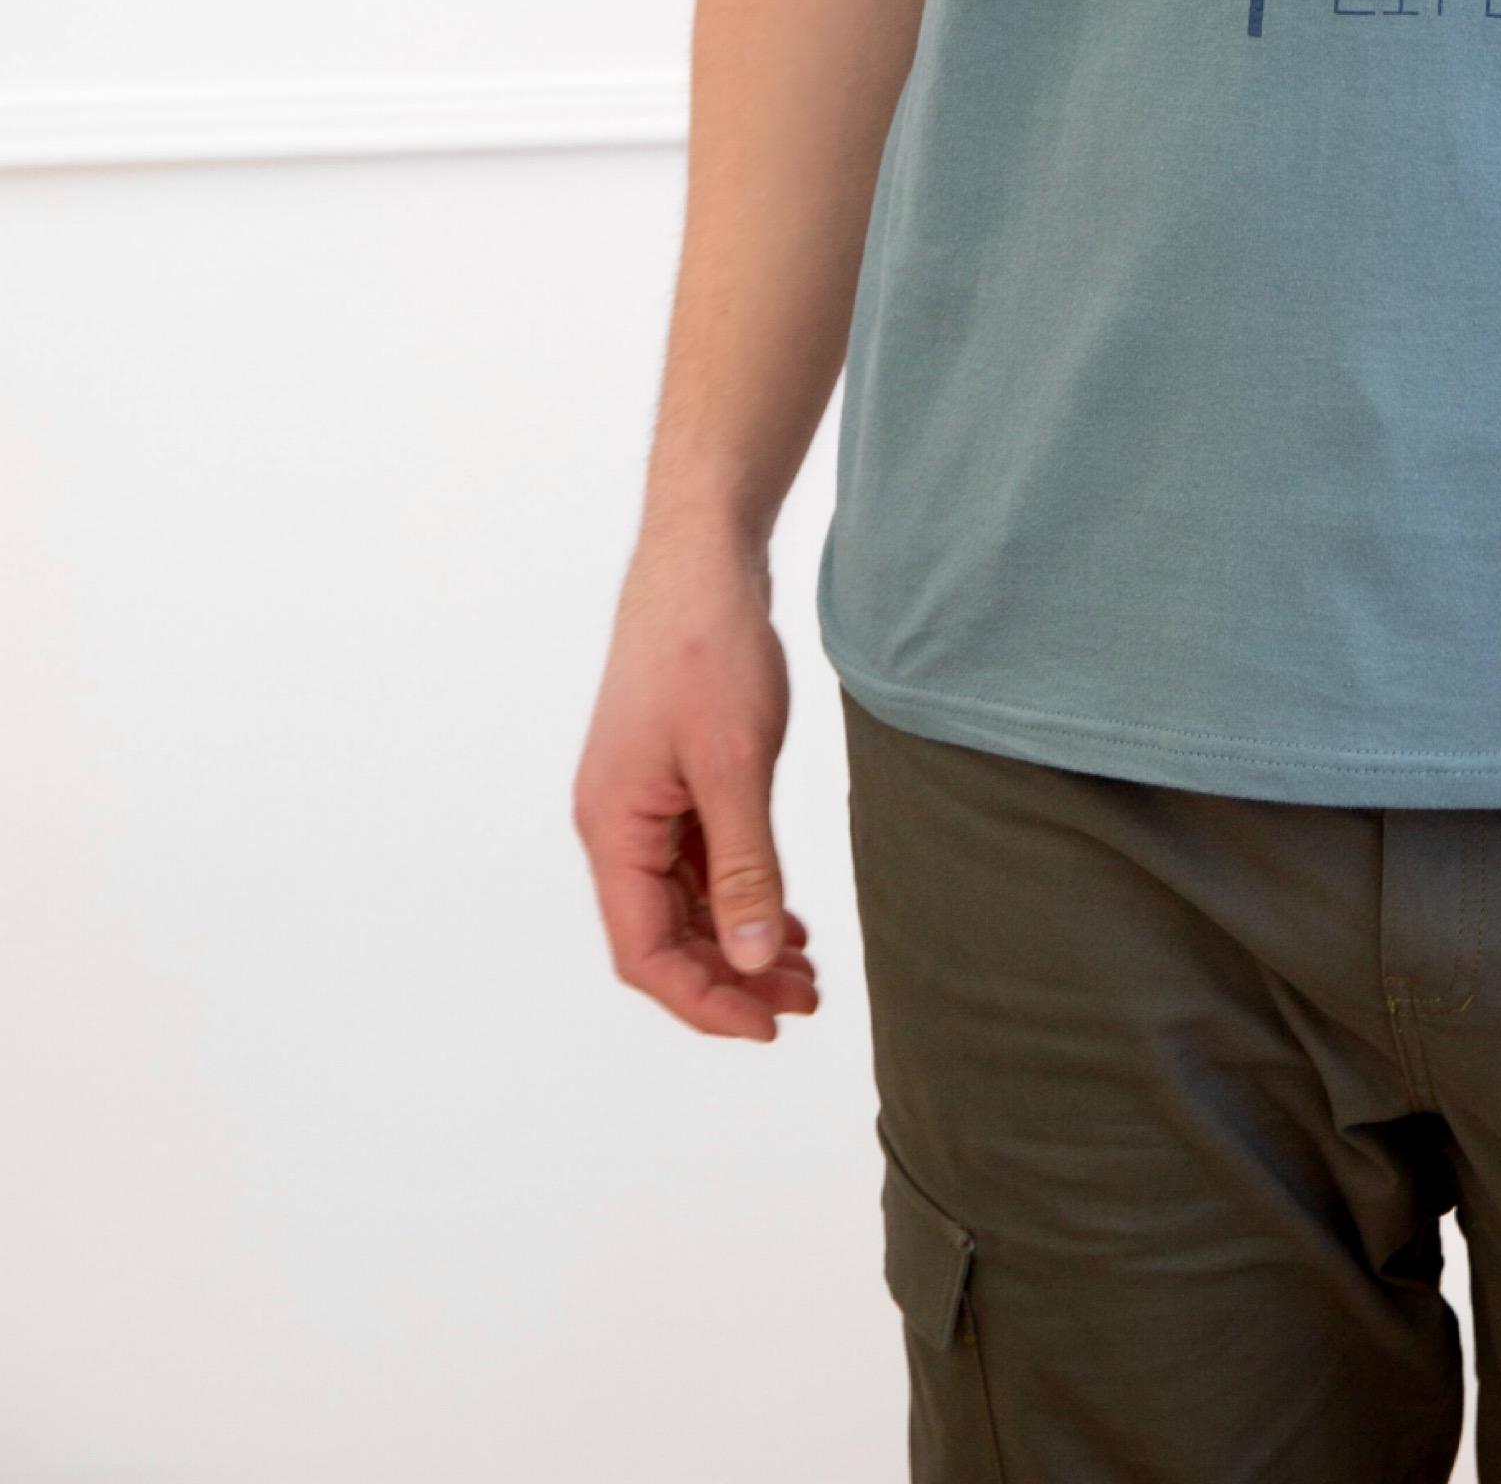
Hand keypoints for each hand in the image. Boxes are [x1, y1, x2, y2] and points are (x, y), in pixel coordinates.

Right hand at [572, 535, 821, 1042]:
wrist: (702, 557)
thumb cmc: (705, 648)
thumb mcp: (734, 764)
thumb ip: (742, 867)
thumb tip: (746, 962)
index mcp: (613, 828)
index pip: (644, 952)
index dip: (702, 1001)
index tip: (768, 1025)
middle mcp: (617, 824)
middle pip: (663, 936)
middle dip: (730, 978)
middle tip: (804, 1001)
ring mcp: (642, 802)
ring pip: (685, 902)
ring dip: (738, 940)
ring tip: (805, 970)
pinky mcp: (671, 778)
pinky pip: (698, 862)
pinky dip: (738, 894)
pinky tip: (785, 915)